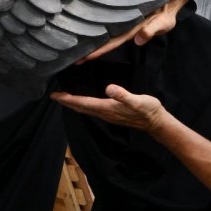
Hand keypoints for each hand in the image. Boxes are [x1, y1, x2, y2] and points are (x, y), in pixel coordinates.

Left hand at [50, 84, 168, 133]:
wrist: (156, 122)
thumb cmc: (148, 110)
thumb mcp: (138, 100)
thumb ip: (123, 95)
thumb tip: (109, 88)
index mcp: (107, 108)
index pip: (83, 103)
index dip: (68, 99)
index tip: (55, 95)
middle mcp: (105, 113)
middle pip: (81, 108)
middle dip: (67, 102)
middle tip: (54, 96)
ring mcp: (108, 115)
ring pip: (86, 109)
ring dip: (74, 104)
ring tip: (64, 98)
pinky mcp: (112, 114)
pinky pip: (93, 109)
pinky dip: (83, 105)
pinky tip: (83, 101)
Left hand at [79, 0, 183, 61]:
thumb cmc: (166, 12)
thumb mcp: (164, 22)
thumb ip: (152, 30)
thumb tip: (139, 40)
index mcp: (132, 32)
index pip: (112, 43)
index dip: (99, 50)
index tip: (85, 58)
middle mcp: (124, 27)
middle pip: (104, 39)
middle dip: (89, 48)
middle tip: (71, 55)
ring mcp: (122, 19)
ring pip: (103, 29)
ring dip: (89, 35)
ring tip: (71, 41)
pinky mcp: (122, 8)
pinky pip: (106, 16)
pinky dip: (95, 19)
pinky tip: (82, 21)